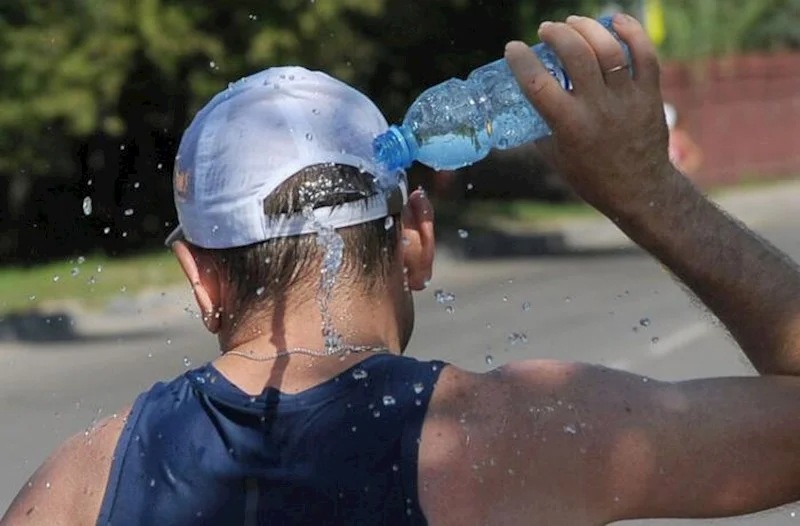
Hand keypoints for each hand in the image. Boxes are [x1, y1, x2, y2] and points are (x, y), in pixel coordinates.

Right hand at [505, 14, 674, 216]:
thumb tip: (524, 104)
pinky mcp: (649, 94)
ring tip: (573, 23)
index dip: (521, 60)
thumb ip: (540, 128)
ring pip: (608, 48)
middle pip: (576, 55)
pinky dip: (630, 31)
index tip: (513, 48)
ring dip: (587, 28)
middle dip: (556, 34)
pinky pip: (644, 54)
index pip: (537, 83)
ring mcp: (626, 99)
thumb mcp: (555, 157)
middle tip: (546, 31)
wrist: (639, 191)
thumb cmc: (591, 177)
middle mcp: (598, 108)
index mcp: (569, 126)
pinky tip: (614, 21)